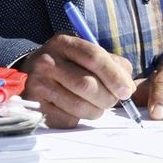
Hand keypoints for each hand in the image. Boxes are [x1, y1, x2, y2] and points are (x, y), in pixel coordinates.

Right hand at [18, 34, 135, 128]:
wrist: (35, 76)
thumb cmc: (71, 66)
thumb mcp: (88, 55)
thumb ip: (113, 65)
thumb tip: (127, 87)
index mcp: (63, 43)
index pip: (94, 57)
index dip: (114, 76)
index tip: (126, 91)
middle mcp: (46, 61)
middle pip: (86, 84)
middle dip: (107, 97)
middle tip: (113, 101)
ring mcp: (37, 84)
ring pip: (78, 105)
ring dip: (96, 111)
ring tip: (96, 106)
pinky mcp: (35, 106)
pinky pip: (67, 119)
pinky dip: (79, 119)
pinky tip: (77, 110)